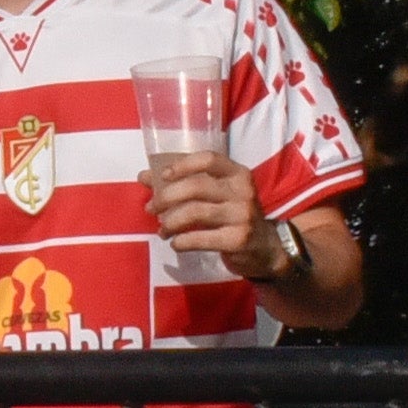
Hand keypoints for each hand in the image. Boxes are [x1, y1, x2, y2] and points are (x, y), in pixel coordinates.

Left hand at [140, 152, 279, 269]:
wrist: (264, 247)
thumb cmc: (232, 214)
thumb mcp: (217, 194)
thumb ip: (184, 183)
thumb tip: (143, 177)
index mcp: (237, 174)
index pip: (209, 159)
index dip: (182, 165)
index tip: (162, 176)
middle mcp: (243, 191)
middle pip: (196, 187)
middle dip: (166, 198)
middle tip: (151, 209)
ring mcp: (242, 215)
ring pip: (195, 213)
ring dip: (170, 222)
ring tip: (162, 229)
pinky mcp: (238, 239)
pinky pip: (200, 238)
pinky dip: (181, 241)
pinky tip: (176, 243)